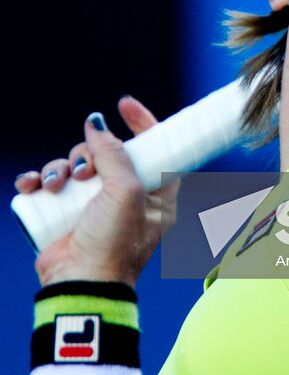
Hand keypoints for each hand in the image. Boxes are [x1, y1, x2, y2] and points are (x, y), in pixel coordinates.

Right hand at [14, 96, 177, 288]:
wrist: (79, 285)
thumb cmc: (114, 243)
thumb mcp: (126, 191)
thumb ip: (115, 153)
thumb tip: (96, 124)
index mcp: (156, 193)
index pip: (154, 147)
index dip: (141, 123)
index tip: (124, 105)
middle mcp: (126, 198)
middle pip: (107, 153)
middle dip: (89, 153)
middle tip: (84, 170)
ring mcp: (93, 207)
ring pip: (75, 166)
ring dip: (61, 168)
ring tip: (56, 185)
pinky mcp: (64, 215)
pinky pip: (49, 186)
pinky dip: (39, 181)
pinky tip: (32, 185)